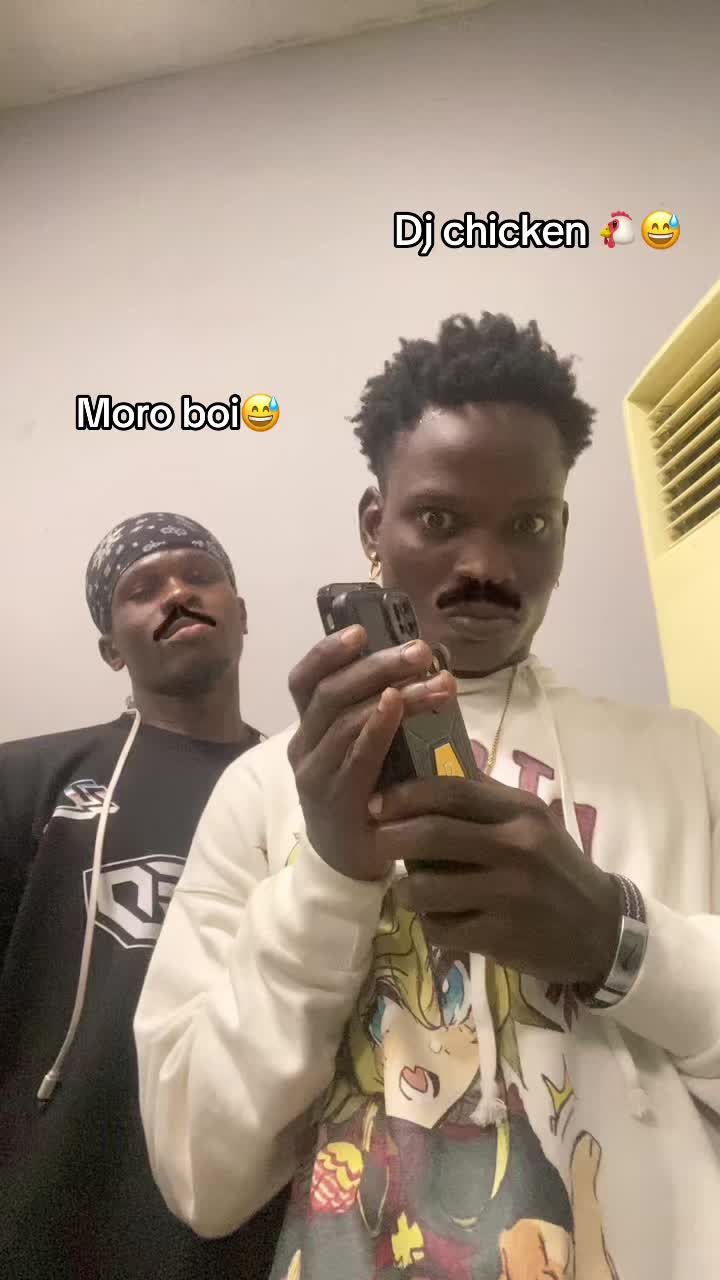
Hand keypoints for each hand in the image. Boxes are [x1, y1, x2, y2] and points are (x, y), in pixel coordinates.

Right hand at [287, 627, 455, 882]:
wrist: (351, 866)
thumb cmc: (366, 797)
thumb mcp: (364, 750)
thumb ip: (376, 714)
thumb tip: (416, 664)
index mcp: (307, 730)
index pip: (304, 680)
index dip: (327, 652)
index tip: (361, 629)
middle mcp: (303, 748)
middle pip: (329, 692)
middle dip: (377, 665)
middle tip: (420, 650)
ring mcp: (316, 776)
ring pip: (346, 719)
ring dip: (395, 692)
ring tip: (438, 682)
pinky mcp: (336, 802)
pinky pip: (355, 756)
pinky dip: (377, 726)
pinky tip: (398, 705)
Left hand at [373, 775, 620, 985]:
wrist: (602, 929)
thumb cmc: (556, 868)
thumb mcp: (531, 822)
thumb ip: (484, 800)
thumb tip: (428, 771)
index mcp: (520, 812)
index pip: (451, 791)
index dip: (405, 794)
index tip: (376, 803)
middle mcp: (516, 847)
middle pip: (432, 834)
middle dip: (390, 838)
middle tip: (374, 843)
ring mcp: (509, 894)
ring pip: (428, 887)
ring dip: (406, 890)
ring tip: (408, 891)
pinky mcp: (503, 936)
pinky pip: (443, 929)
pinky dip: (432, 925)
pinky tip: (439, 921)